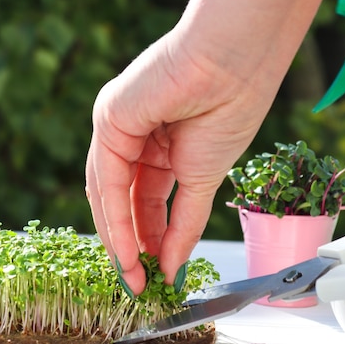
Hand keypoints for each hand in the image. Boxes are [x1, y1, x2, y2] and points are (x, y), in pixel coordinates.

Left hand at [85, 0, 344, 294]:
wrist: (235, 62)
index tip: (157, 273)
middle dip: (130, 243)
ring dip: (120, 238)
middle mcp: (135, 136)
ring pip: (109, 193)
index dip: (149, 238)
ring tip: (134, 274)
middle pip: (123, 200)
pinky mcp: (110, 117)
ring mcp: (119, 125)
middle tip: (139, 281)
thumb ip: (185, 220)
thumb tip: (175, 263)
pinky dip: (116, 217)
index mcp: (160, 144)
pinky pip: (109, 178)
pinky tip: (129, 248)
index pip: (144, 199)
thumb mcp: (205, 176)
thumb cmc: (232, 105)